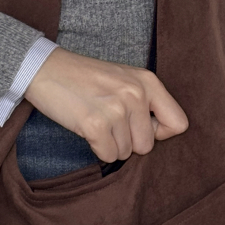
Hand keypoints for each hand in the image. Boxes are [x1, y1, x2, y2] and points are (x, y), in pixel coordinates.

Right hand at [24, 48, 187, 163]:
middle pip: (147, 146)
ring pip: (126, 152)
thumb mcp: (125, 79)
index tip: (141, 127)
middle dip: (128, 141)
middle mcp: (136, 94)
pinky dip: (96, 148)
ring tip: (96, 120)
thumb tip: (159, 135)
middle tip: (109, 122)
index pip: (178, 124)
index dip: (160, 133)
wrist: (46, 69)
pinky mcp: (95, 124)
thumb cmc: (85, 78)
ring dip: (110, 144)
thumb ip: (147, 102)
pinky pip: (107, 155)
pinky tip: (86, 127)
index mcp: (148, 82)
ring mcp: (116, 109)